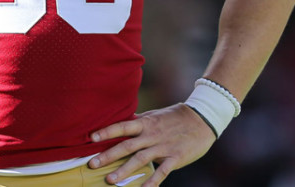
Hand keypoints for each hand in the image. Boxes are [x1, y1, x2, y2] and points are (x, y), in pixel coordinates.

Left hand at [88, 104, 215, 186]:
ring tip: (110, 180)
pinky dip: (152, 182)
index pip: (122, 126)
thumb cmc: (175, 117)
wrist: (202, 119)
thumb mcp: (155, 115)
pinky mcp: (175, 158)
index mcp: (146, 123)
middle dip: (108, 155)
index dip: (107, 132)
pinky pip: (162, 172)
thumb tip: (120, 121)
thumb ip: (138, 121)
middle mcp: (152, 135)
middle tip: (92, 164)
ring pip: (140, 160)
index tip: (91, 138)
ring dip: (124, 170)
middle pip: (127, 145)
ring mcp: (163, 147)